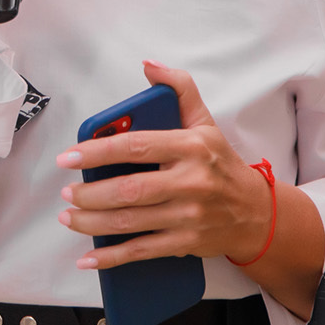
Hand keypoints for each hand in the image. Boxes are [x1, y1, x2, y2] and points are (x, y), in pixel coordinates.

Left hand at [54, 61, 272, 266]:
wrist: (257, 213)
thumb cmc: (222, 165)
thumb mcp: (205, 122)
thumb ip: (180, 89)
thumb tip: (150, 66)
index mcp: (192, 147)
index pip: (136, 146)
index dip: (97, 151)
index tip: (68, 157)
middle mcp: (192, 182)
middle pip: (129, 190)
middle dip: (90, 193)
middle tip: (67, 192)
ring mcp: (189, 216)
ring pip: (131, 222)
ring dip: (92, 223)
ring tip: (69, 216)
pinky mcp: (186, 243)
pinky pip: (142, 251)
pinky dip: (112, 257)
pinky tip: (88, 258)